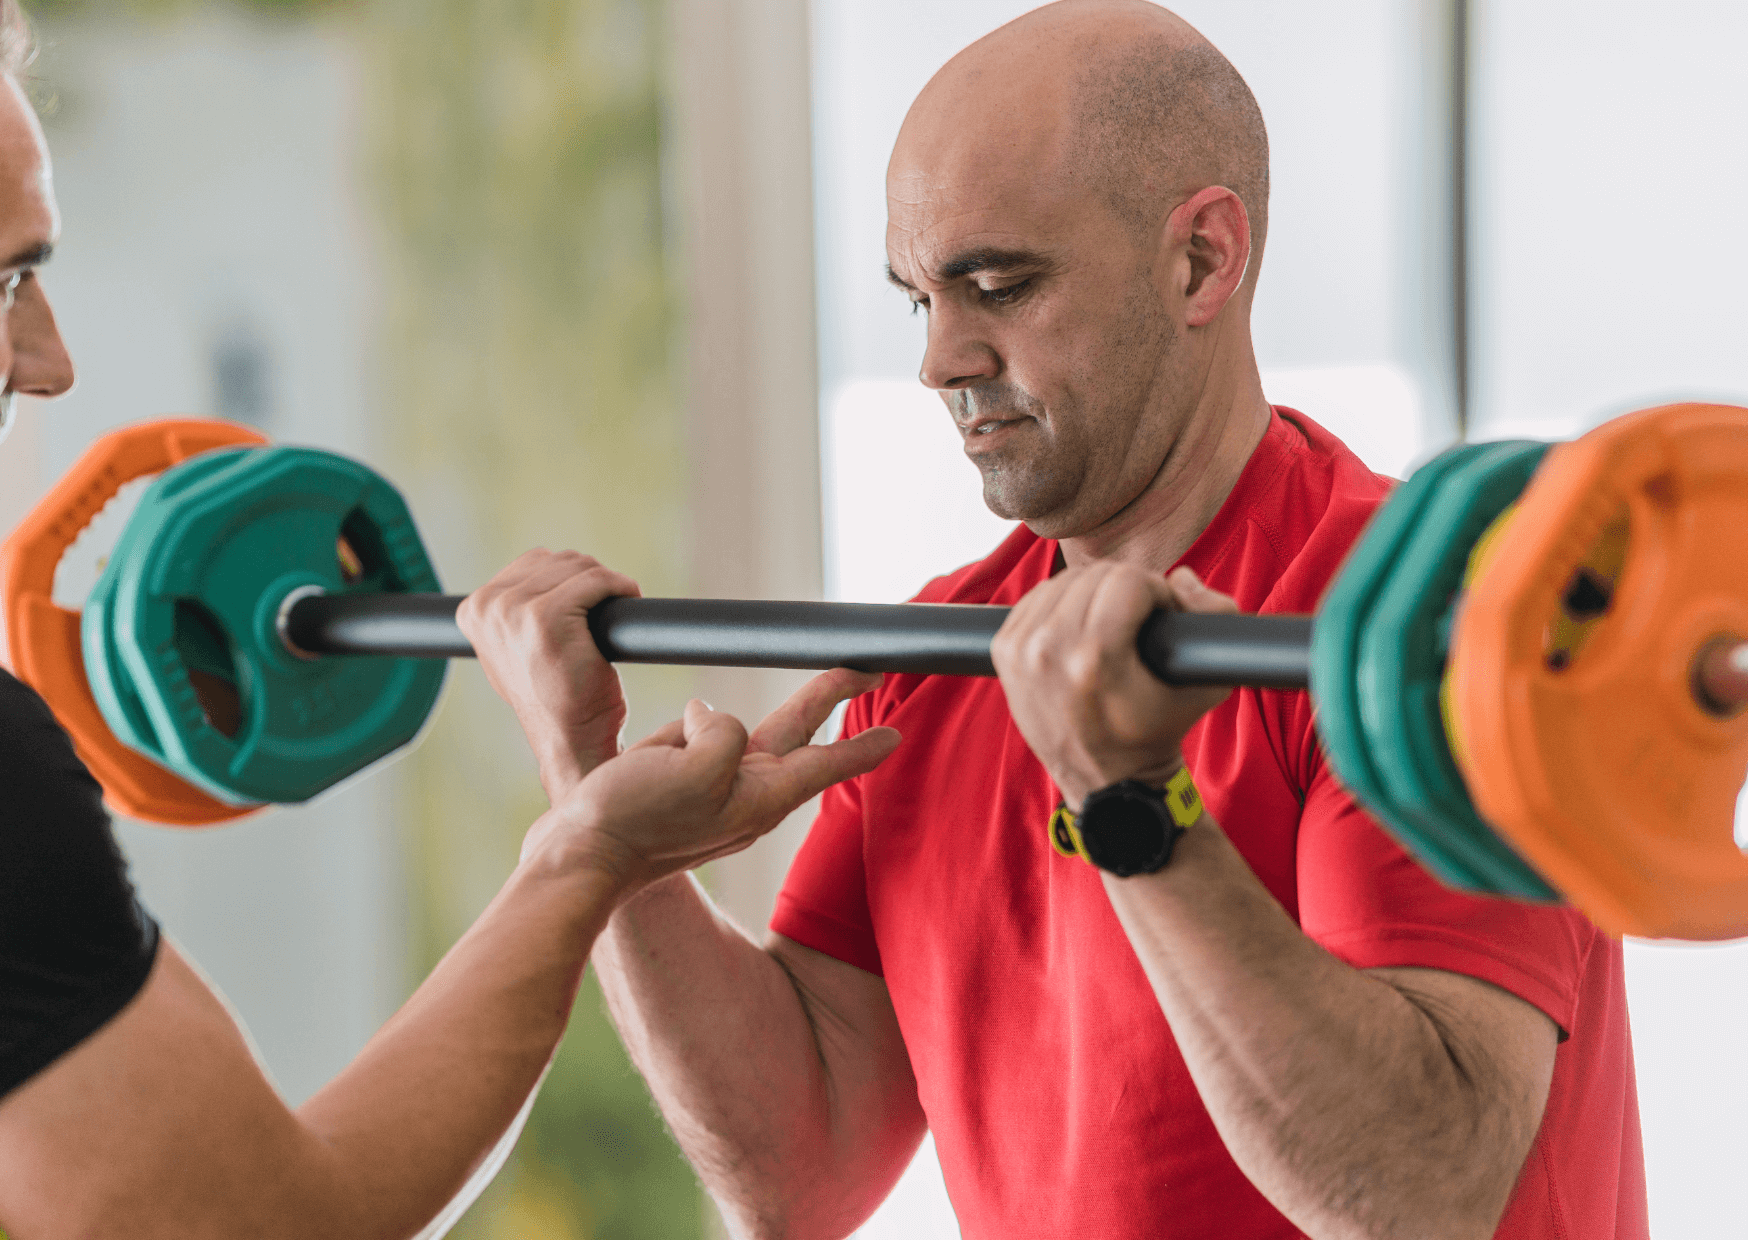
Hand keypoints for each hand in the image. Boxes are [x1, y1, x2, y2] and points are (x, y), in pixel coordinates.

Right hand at [457, 549, 640, 800]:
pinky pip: (597, 581)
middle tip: (602, 616)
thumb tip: (536, 573)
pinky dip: (620, 587)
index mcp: (473, 610)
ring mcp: (514, 612)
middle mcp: (488, 607)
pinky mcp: (546, 618)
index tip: (585, 608)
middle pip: (558, 561)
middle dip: (588, 582)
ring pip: (579, 567)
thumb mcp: (515, 651)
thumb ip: (512, 613)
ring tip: (609, 618)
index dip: (568, 581)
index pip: (534, 563)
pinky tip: (627, 602)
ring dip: (605, 585)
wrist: (571, 739)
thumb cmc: (555, 699)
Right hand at [525, 668, 900, 894]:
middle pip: (794, 732)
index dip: (862, 743)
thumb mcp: (694, 770)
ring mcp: (711, 789)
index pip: (824, 761)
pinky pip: (688, 737)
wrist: (576, 862)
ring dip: (708, 726)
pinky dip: (676, 734)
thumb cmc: (636, 823)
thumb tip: (705, 714)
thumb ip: (721, 733)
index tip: (897, 733)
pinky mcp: (678, 782)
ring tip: (662, 764)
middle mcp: (744, 793)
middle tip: (861, 670)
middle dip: (824, 696)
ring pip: (729, 731)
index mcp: (760, 798)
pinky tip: (648, 759)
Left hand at [991, 563, 1234, 808]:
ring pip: (1065, 580)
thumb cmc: (1159, 733)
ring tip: (1112, 624)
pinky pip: (1038, 596)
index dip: (1156, 592)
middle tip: (1140, 620)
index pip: (1127, 580)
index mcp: (1093, 660)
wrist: (1106, 783)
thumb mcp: (1209, 686)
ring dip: (1094, 592)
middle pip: (1095, 576)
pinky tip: (1081, 627)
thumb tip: (1179, 578)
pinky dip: (1063, 603)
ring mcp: (1021, 650)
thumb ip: (1217, 617)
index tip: (1162, 616)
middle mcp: (1048, 651)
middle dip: (1127, 589)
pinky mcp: (1004, 650)